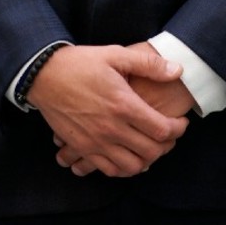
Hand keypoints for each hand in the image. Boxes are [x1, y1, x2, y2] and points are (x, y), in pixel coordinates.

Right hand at [26, 44, 188, 177]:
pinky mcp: (82, 148)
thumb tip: (177, 70)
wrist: (44, 75)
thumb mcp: (116, 54)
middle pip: (150, 151)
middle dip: (167, 146)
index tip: (181, 123)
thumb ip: (148, 64)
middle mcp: (111, 128)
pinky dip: (124, 168)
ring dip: (147, 160)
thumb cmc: (81, 63)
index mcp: (123, 104)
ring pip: (132, 166)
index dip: (178, 129)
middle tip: (170, 136)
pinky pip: (109, 170)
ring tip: (151, 147)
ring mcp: (96, 142)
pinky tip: (128, 156)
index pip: (161, 129)